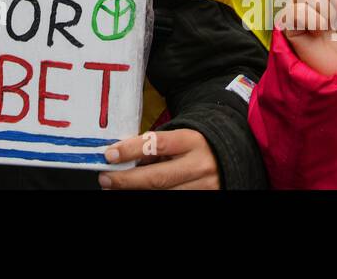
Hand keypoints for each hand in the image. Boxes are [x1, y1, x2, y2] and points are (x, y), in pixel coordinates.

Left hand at [99, 129, 219, 189]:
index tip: (110, 154)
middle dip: (127, 180)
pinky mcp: (204, 198)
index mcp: (191, 141)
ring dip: (136, 191)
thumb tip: (123, 158)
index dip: (131, 150)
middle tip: (106, 179)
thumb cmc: (195, 145)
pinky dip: (152, 196)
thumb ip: (155, 147)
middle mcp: (199, 165)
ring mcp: (203, 186)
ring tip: (115, 188)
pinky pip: (173, 200)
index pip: (157, 144)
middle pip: (158, 178)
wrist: (230, 155)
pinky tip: (137, 193)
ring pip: (164, 193)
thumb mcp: (179, 138)